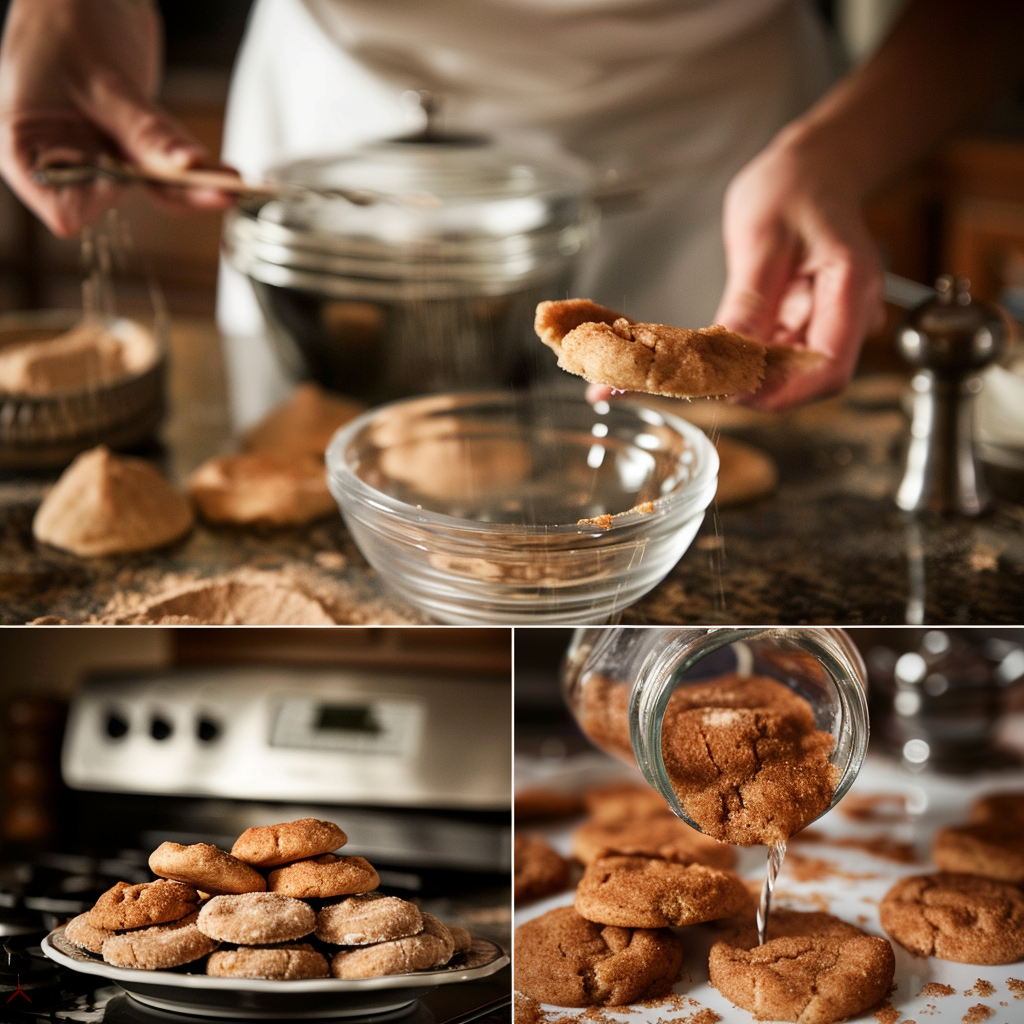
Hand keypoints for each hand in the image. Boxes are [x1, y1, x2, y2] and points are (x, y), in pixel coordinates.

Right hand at [0, 0, 232, 236]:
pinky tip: (225, 172)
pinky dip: (197, 168)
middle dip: (166, 195)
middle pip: (118, 199)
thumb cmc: (67, 18)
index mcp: (29, 147)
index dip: (100, 198)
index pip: (66, 207)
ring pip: (150, 184)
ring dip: (194, 187)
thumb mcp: (103, 81)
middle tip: (216, 194)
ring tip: (230, 186)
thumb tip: (183, 168)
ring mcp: (100, 151)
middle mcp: (66, 156)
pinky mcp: (131, 143)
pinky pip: (166, 165)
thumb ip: (142, 131)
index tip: (126, 177)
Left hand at [713, 130, 884, 409]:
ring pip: (791, 369)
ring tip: (699, 364)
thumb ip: (749, 300)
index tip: (734, 393)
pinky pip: (780, 352)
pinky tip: (715, 349)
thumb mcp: (761, 239)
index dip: (782, 392)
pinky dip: (748, 357)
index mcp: (850, 288)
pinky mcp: (809, 321)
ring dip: (748, 374)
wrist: (812, 168)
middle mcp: (849, 311)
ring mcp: (831, 319)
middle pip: (809, 376)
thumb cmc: (794, 188)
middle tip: (701, 380)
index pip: (827, 368)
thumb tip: (729, 353)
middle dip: (758, 386)